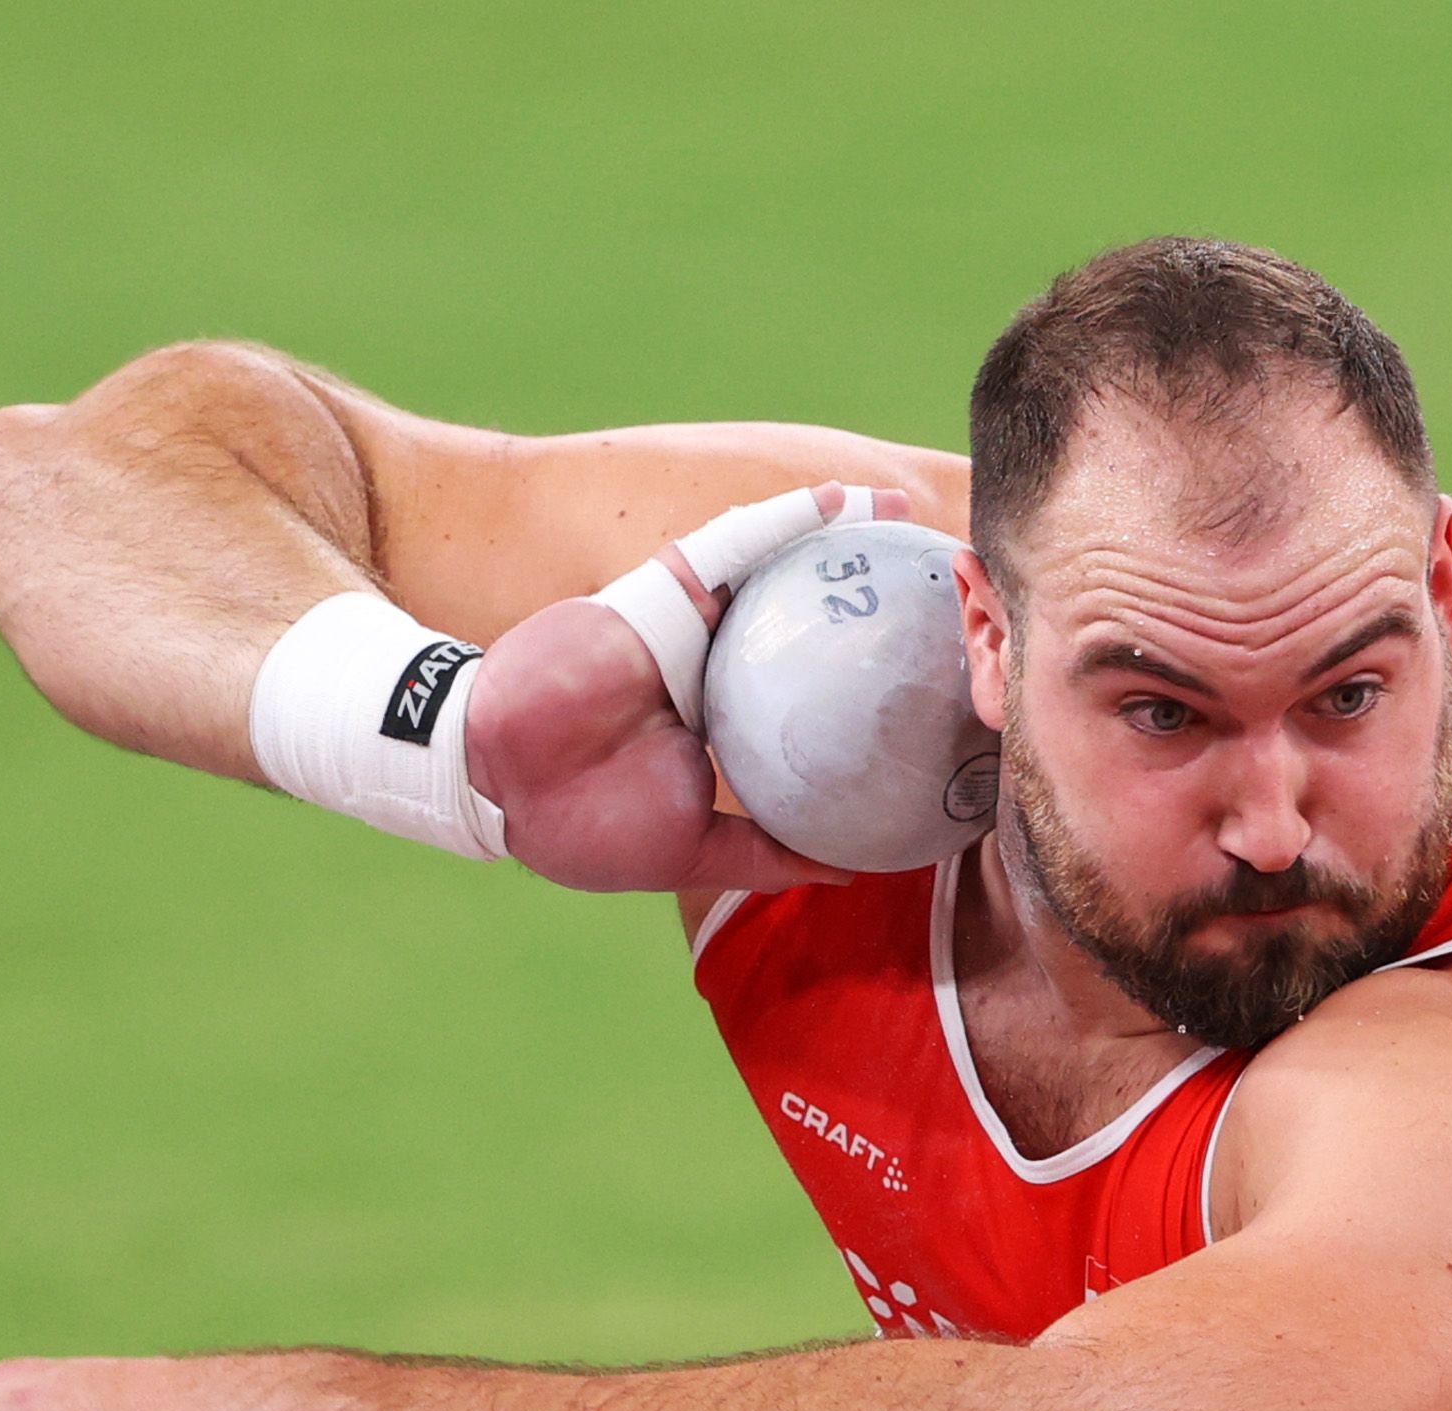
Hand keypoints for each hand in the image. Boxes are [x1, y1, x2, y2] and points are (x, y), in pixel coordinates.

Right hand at [466, 481, 908, 894]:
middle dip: (872, 597)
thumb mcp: (699, 851)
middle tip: (951, 586)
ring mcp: (696, 626)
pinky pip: (736, 543)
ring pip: (782, 569)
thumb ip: (772, 851)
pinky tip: (845, 501)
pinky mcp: (666, 590)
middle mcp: (722, 668)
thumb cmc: (590, 824)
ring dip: (844, 536)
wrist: (500, 779)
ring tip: (910, 514)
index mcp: (732, 726)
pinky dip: (790, 518)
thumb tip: (857, 869)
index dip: (875, 683)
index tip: (947, 678)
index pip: (816, 696)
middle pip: (811, 622)